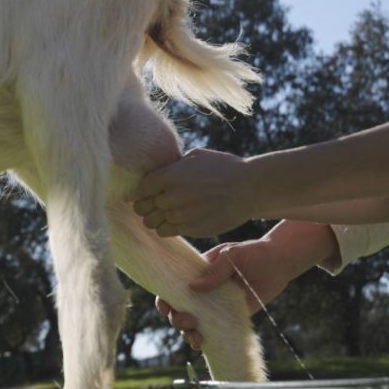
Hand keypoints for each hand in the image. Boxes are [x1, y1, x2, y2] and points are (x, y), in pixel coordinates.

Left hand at [130, 147, 254, 237]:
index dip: (139, 192)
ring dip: (156, 219)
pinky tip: (177, 220)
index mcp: (170, 176)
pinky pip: (168, 232)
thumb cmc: (224, 167)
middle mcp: (172, 197)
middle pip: (142, 209)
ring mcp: (181, 215)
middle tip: (153, 204)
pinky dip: (168, 227)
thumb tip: (158, 173)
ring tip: (166, 213)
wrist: (249, 188)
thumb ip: (173, 167)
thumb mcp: (195, 156)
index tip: (141, 194)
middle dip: (145, 206)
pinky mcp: (191, 229)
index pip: (140, 189)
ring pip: (152, 224)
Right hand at [157, 223, 334, 348]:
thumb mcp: (232, 255)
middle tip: (189, 321)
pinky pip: (213, 331)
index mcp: (197, 272)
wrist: (280, 263)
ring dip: (188, 333)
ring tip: (196, 338)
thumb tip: (193, 287)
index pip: (173, 286)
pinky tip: (202, 345)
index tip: (166, 308)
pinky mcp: (230, 317)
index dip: (165, 298)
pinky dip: (204, 339)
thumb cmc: (255, 252)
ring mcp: (216, 305)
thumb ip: (215, 271)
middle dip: (178, 319)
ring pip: (193, 323)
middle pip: (179, 309)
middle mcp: (203, 291)